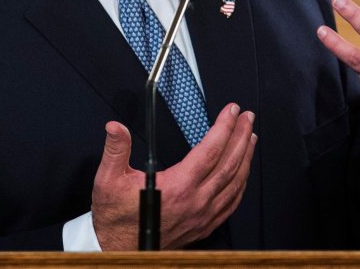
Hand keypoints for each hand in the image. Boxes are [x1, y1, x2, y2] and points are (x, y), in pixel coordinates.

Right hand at [90, 103, 256, 249]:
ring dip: (245, 156)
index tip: (231, 110)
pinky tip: (244, 172)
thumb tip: (115, 127)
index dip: (224, 127)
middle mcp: (196, 201)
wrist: (120, 249)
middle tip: (247, 117)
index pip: (210, 150)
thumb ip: (116, 150)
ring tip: (250, 137)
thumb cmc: (117, 218)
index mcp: (177, 187)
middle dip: (240, 136)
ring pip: (235, 182)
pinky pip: (232, 202)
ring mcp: (203, 215)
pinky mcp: (205, 225)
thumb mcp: (109, 180)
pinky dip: (242, 183)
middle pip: (229, 163)